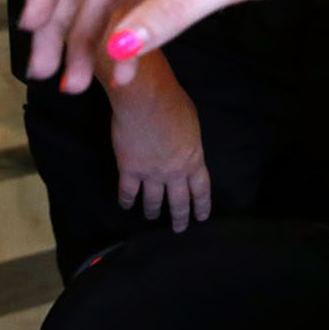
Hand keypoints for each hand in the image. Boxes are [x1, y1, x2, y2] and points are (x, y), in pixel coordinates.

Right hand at [110, 71, 211, 233]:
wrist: (146, 100)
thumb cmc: (173, 103)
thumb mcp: (192, 124)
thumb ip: (189, 143)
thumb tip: (186, 150)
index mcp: (194, 159)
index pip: (201, 189)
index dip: (202, 205)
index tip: (201, 217)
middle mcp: (174, 172)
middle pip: (179, 201)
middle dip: (180, 217)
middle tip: (179, 229)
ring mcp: (151, 173)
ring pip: (153, 200)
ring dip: (153, 211)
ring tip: (152, 217)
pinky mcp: (129, 169)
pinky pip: (128, 192)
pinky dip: (127, 200)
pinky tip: (127, 206)